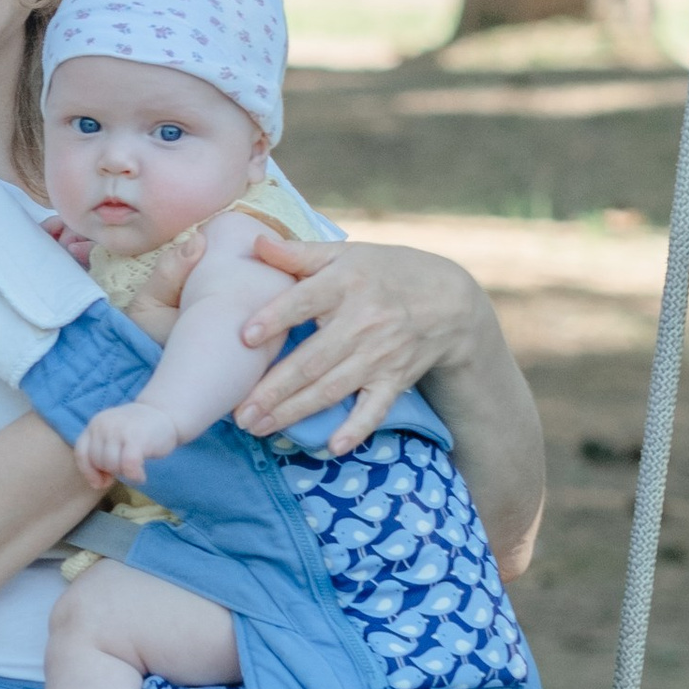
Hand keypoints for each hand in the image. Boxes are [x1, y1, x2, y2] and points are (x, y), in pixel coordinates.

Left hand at [78, 399, 184, 483]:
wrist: (165, 413)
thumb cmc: (138, 431)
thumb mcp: (112, 435)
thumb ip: (101, 453)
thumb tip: (97, 482)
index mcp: (95, 424)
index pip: (81, 453)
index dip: (89, 472)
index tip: (102, 481)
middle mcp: (104, 425)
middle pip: (98, 462)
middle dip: (111, 471)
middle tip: (125, 468)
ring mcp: (119, 430)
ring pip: (112, 465)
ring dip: (123, 474)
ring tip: (134, 468)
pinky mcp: (136, 438)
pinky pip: (128, 466)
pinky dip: (134, 477)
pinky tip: (141, 476)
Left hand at [233, 231, 485, 454]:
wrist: (449, 299)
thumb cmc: (385, 272)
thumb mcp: (346, 254)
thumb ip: (299, 253)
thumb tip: (255, 242)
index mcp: (346, 283)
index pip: (306, 301)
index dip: (276, 318)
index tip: (245, 337)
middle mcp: (363, 322)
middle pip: (312, 359)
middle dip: (274, 389)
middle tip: (239, 412)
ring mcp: (380, 355)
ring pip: (332, 388)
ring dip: (294, 411)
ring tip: (259, 427)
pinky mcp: (395, 379)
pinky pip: (375, 408)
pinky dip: (357, 429)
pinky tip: (332, 446)